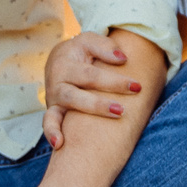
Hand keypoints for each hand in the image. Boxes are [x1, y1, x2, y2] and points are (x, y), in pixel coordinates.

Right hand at [39, 31, 142, 149]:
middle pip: (76, 96)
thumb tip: (122, 59)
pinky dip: (52, 133)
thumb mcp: (89, 41)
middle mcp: (57, 82)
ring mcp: (54, 99)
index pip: (91, 76)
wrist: (59, 60)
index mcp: (65, 64)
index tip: (137, 87)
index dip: (114, 81)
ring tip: (100, 124)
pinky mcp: (53, 110)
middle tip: (122, 110)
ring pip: (61, 112)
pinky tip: (59, 144)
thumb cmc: (81, 52)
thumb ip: (105, 46)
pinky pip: (49, 123)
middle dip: (99, 105)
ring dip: (81, 120)